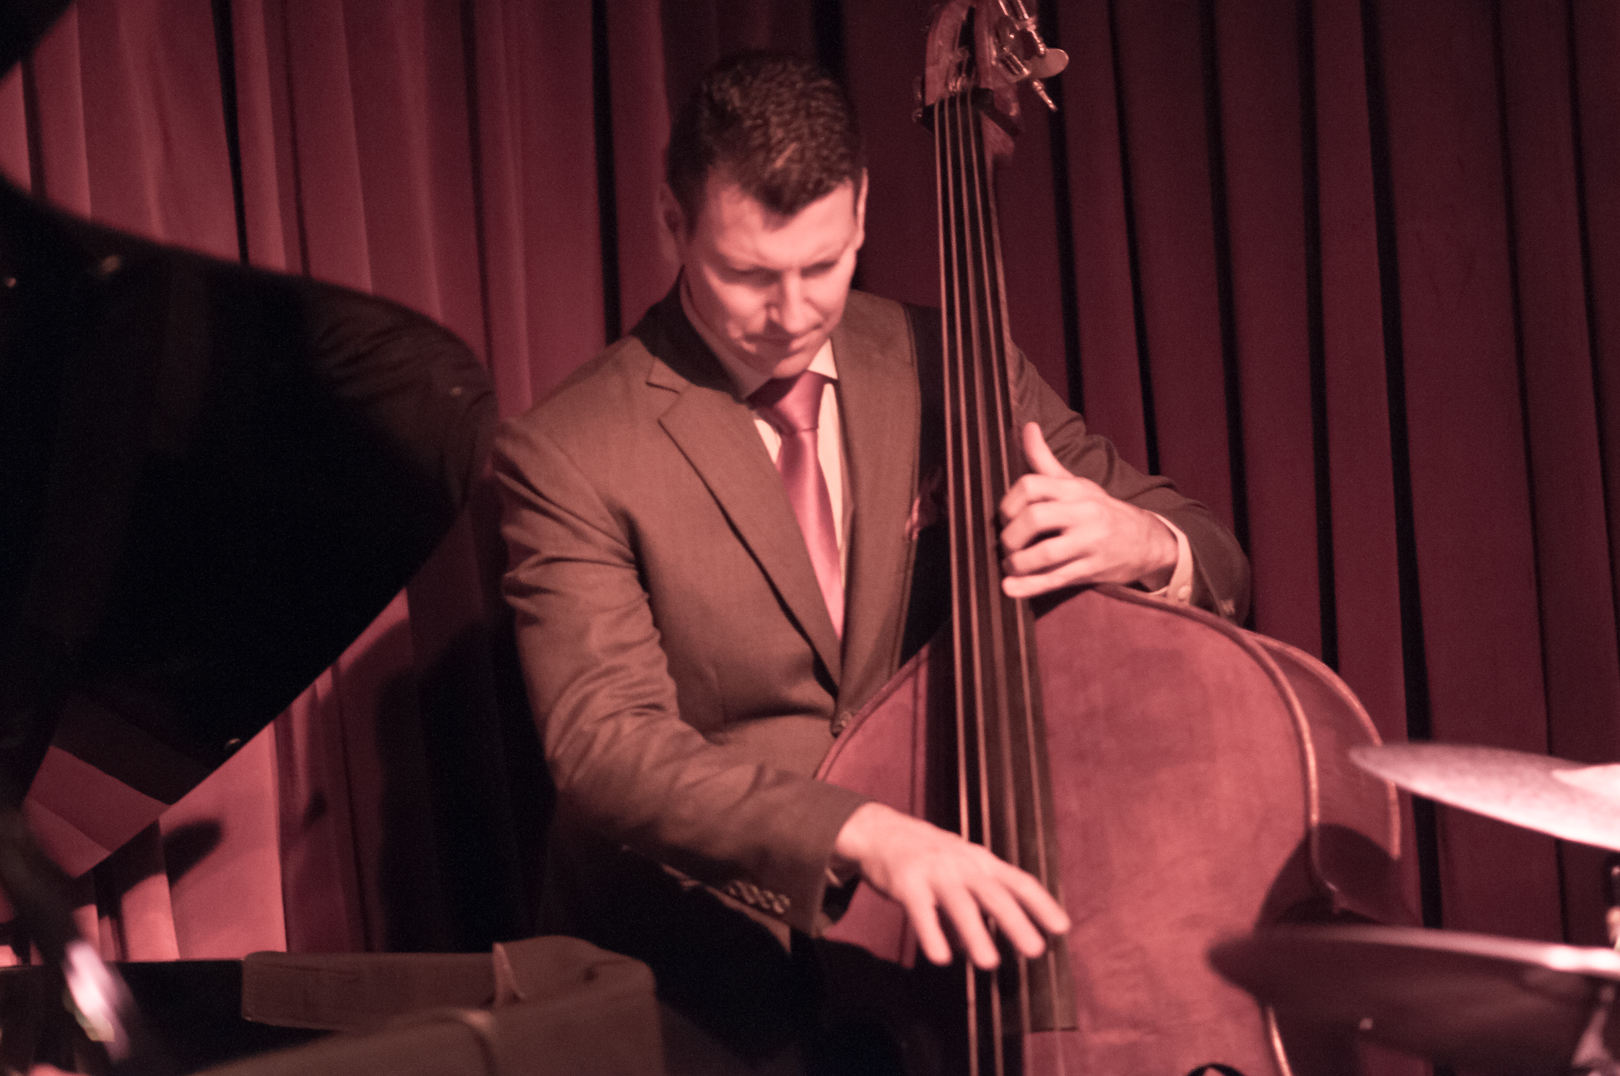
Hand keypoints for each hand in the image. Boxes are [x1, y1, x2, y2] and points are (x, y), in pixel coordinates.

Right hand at [831, 802, 1069, 968]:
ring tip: (990, 963)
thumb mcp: (959, 872)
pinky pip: (920, 912)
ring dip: (976, 933)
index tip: (1062, 928)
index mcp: (981, 862)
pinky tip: (941, 958)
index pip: (1019, 882)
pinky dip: (932, 934)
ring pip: (960, 903)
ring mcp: (934, 872)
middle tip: (1035, 950)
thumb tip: (977, 951)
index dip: (1041, 904)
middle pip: (994, 894)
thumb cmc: (929, 857)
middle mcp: (962, 865)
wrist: (880, 831)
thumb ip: (974, 909)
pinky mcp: (906, 883)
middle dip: (1016, 922)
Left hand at [998, 422, 1177, 599]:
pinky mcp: (1092, 570)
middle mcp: (1083, 513)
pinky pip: (1056, 579)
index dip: (1008, 503)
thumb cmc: (1099, 510)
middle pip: (1034, 519)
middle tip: (1006, 545)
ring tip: (1009, 566)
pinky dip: (1029, 586)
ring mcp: (1089, 543)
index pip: (1031, 485)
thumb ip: (1044, 460)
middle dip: (1010, 536)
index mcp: (1074, 490)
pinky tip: (1010, 588)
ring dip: (1017, 563)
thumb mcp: (1076, 483)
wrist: (1147, 541)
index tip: (1004, 517)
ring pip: (1044, 554)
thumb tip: (1026, 426)